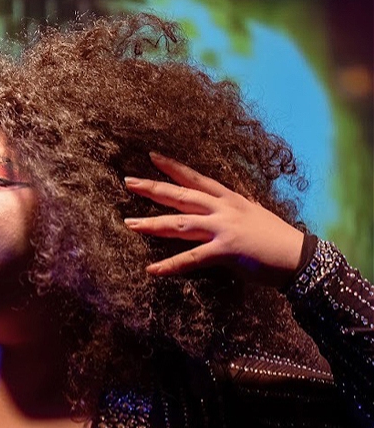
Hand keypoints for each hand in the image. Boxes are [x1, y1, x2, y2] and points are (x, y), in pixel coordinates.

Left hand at [123, 152, 304, 287]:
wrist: (298, 257)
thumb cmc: (276, 240)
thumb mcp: (253, 215)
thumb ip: (233, 211)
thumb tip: (221, 208)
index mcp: (230, 199)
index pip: (196, 179)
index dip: (173, 168)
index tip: (152, 157)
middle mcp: (224, 209)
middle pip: (181, 196)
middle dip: (153, 188)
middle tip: (128, 181)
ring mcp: (223, 228)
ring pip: (180, 224)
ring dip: (152, 225)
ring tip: (130, 224)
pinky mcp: (225, 250)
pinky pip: (191, 258)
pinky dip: (170, 265)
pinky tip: (152, 270)